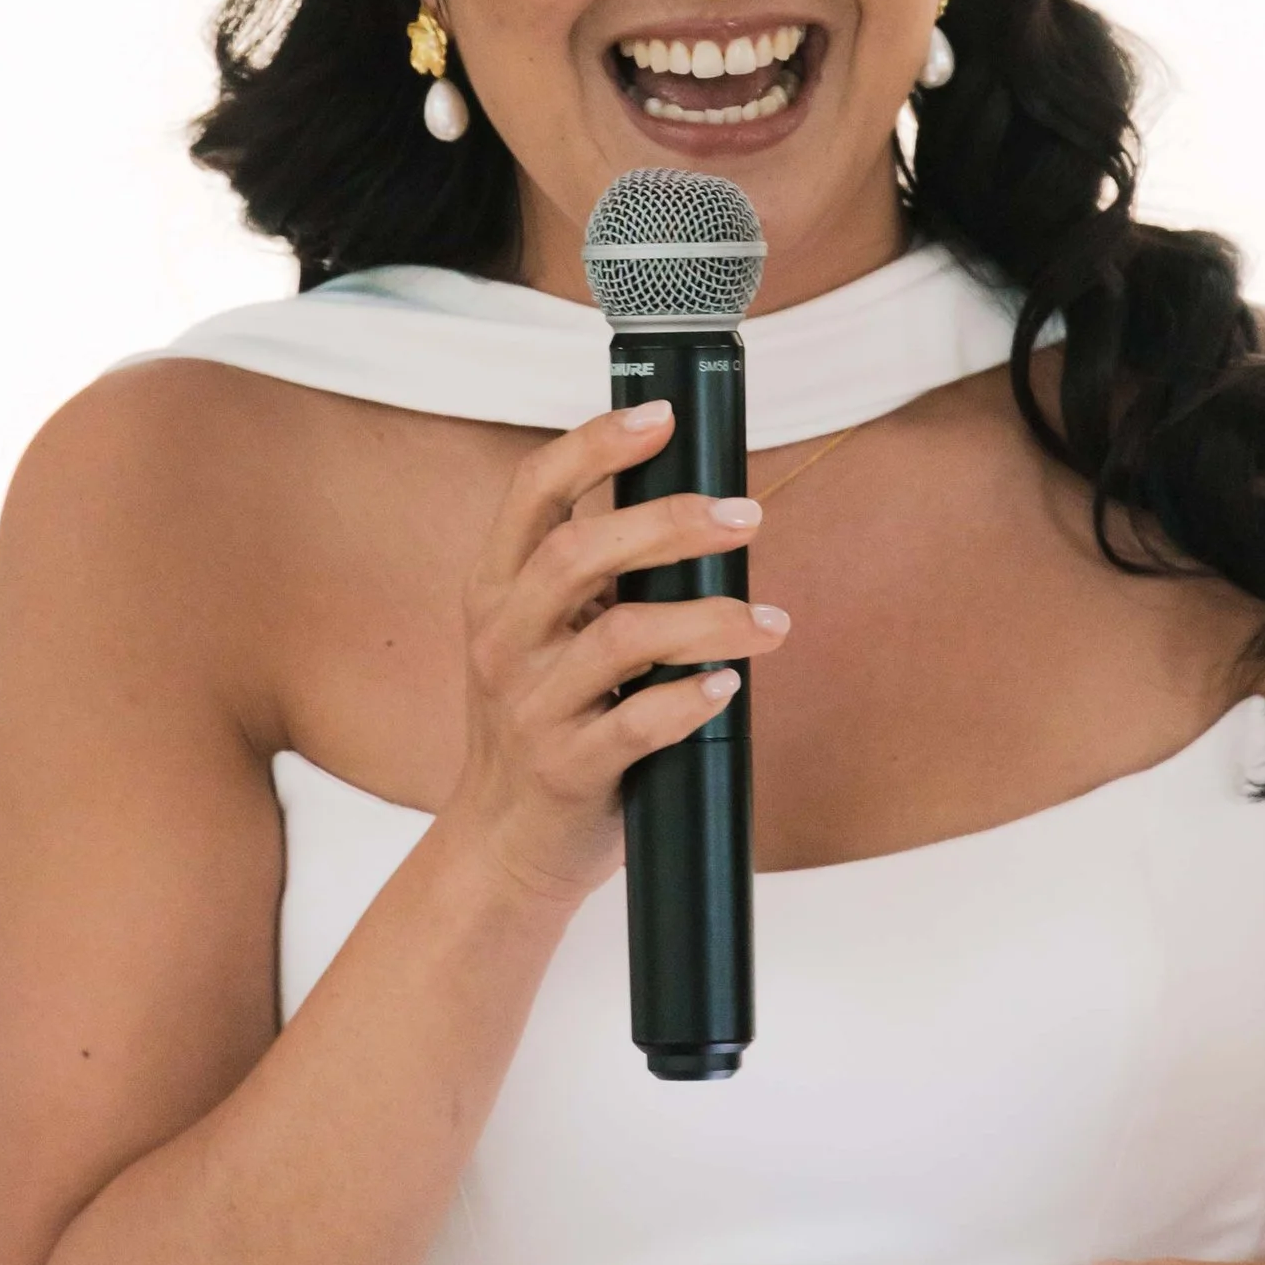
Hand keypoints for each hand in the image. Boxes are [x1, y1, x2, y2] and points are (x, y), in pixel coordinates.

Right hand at [438, 398, 790, 910]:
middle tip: (744, 517)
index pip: (532, 491)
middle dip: (671, 523)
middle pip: (581, 552)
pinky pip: (637, 723)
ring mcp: (531, 706)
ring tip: (769, 620)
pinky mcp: (567, 769)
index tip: (661, 418)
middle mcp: (504, 639)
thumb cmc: (541, 723)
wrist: (502, 846)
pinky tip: (728, 685)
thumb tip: (694, 508)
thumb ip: (589, 577)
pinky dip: (692, 698)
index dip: (595, 444)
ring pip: (623, 637)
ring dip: (710, 618)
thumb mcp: (539, 637)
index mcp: (495, 589)